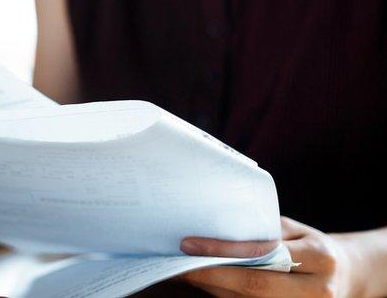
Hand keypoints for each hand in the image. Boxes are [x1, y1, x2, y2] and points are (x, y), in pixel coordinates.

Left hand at [179, 216, 359, 296]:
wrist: (343, 274)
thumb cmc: (308, 244)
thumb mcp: (293, 230)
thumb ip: (262, 231)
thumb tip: (213, 228)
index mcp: (319, 257)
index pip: (263, 255)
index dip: (223, 252)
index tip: (188, 244)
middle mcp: (317, 290)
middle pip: (253, 287)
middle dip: (210, 275)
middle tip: (177, 264)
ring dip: (212, 288)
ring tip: (183, 273)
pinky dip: (224, 296)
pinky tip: (205, 284)